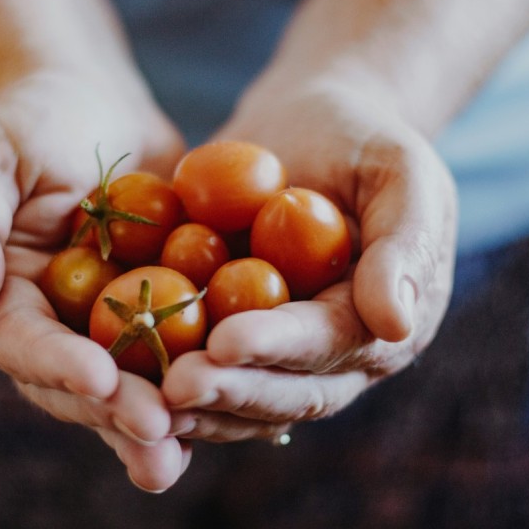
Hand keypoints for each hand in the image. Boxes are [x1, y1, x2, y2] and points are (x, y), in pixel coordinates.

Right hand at [0, 70, 190, 491]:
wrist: (90, 103)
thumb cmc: (26, 121)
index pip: (20, 343)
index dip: (57, 365)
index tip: (99, 381)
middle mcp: (52, 328)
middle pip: (80, 382)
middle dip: (118, 411)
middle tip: (160, 435)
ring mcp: (107, 326)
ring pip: (134, 381)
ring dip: (164, 418)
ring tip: (195, 447)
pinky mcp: (158, 312)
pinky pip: (182, 349)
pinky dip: (208, 375)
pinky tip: (243, 399)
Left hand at [161, 78, 457, 441]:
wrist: (308, 126)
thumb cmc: (361, 137)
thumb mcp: (400, 170)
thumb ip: (405, 243)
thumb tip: (397, 327)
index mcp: (382, 323)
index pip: (331, 344)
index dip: (279, 349)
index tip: (224, 344)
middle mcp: (334, 354)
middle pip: (285, 390)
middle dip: (230, 391)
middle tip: (173, 389)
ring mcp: (281, 352)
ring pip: (243, 398)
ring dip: (197, 403)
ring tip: (141, 399)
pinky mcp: (236, 335)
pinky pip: (204, 368)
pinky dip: (167, 377)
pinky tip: (123, 379)